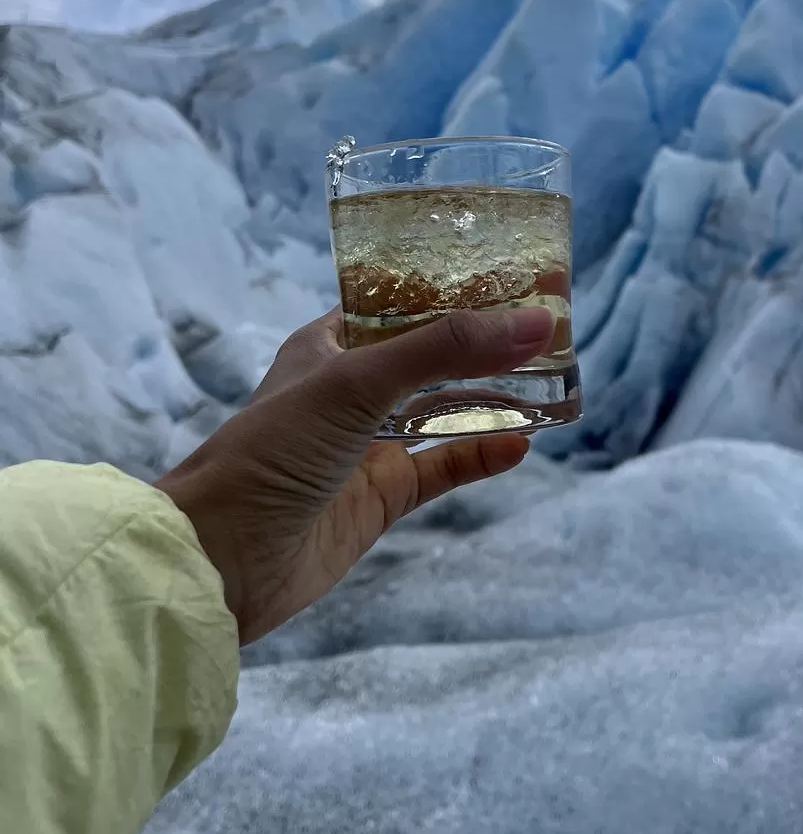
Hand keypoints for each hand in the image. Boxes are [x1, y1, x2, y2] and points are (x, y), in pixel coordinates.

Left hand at [156, 305, 554, 644]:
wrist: (222, 558)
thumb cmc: (273, 450)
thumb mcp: (358, 383)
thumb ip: (445, 350)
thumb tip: (534, 325)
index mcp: (331, 343)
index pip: (400, 300)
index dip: (453, 287)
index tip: (513, 275)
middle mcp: (351, 388)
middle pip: (430, 354)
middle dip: (483, 343)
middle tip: (546, 326)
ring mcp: (367, 443)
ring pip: (443, 410)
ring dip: (491, 398)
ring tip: (549, 381)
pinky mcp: (381, 496)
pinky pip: (443, 467)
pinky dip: (481, 456)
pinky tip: (522, 445)